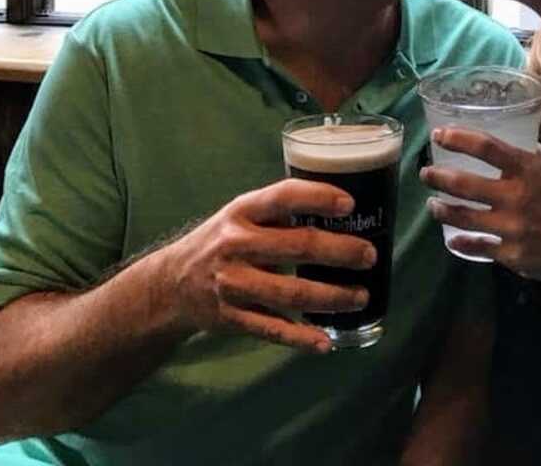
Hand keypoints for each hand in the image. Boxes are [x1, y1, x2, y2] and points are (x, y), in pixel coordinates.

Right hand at [160, 179, 375, 352]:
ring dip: (332, 296)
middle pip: (297, 247)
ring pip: (291, 294)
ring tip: (361, 296)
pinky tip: (326, 342)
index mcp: (241, 211)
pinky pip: (272, 330)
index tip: (350, 205)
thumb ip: (278, 213)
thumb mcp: (240, 215)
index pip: (283, 197)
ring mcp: (233, 284)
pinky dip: (301, 338)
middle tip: (370, 256)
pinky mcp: (231, 318)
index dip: (318, 198)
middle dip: (340, 251)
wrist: (170, 284)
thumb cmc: (221, 241)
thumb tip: (336, 208)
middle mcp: (236, 245)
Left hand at [420, 129, 540, 283]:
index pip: (486, 147)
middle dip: (437, 177)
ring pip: (464, 218)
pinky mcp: (513, 256)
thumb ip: (538, 154)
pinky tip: (452, 238)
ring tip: (432, 204)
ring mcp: (512, 228)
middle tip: (425, 173)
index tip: (438, 136)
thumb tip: (515, 144)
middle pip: (464, 183)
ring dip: (442, 209)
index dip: (458, 139)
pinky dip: (462, 242)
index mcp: (530, 169)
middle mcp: (517, 196)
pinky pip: (479, 247)